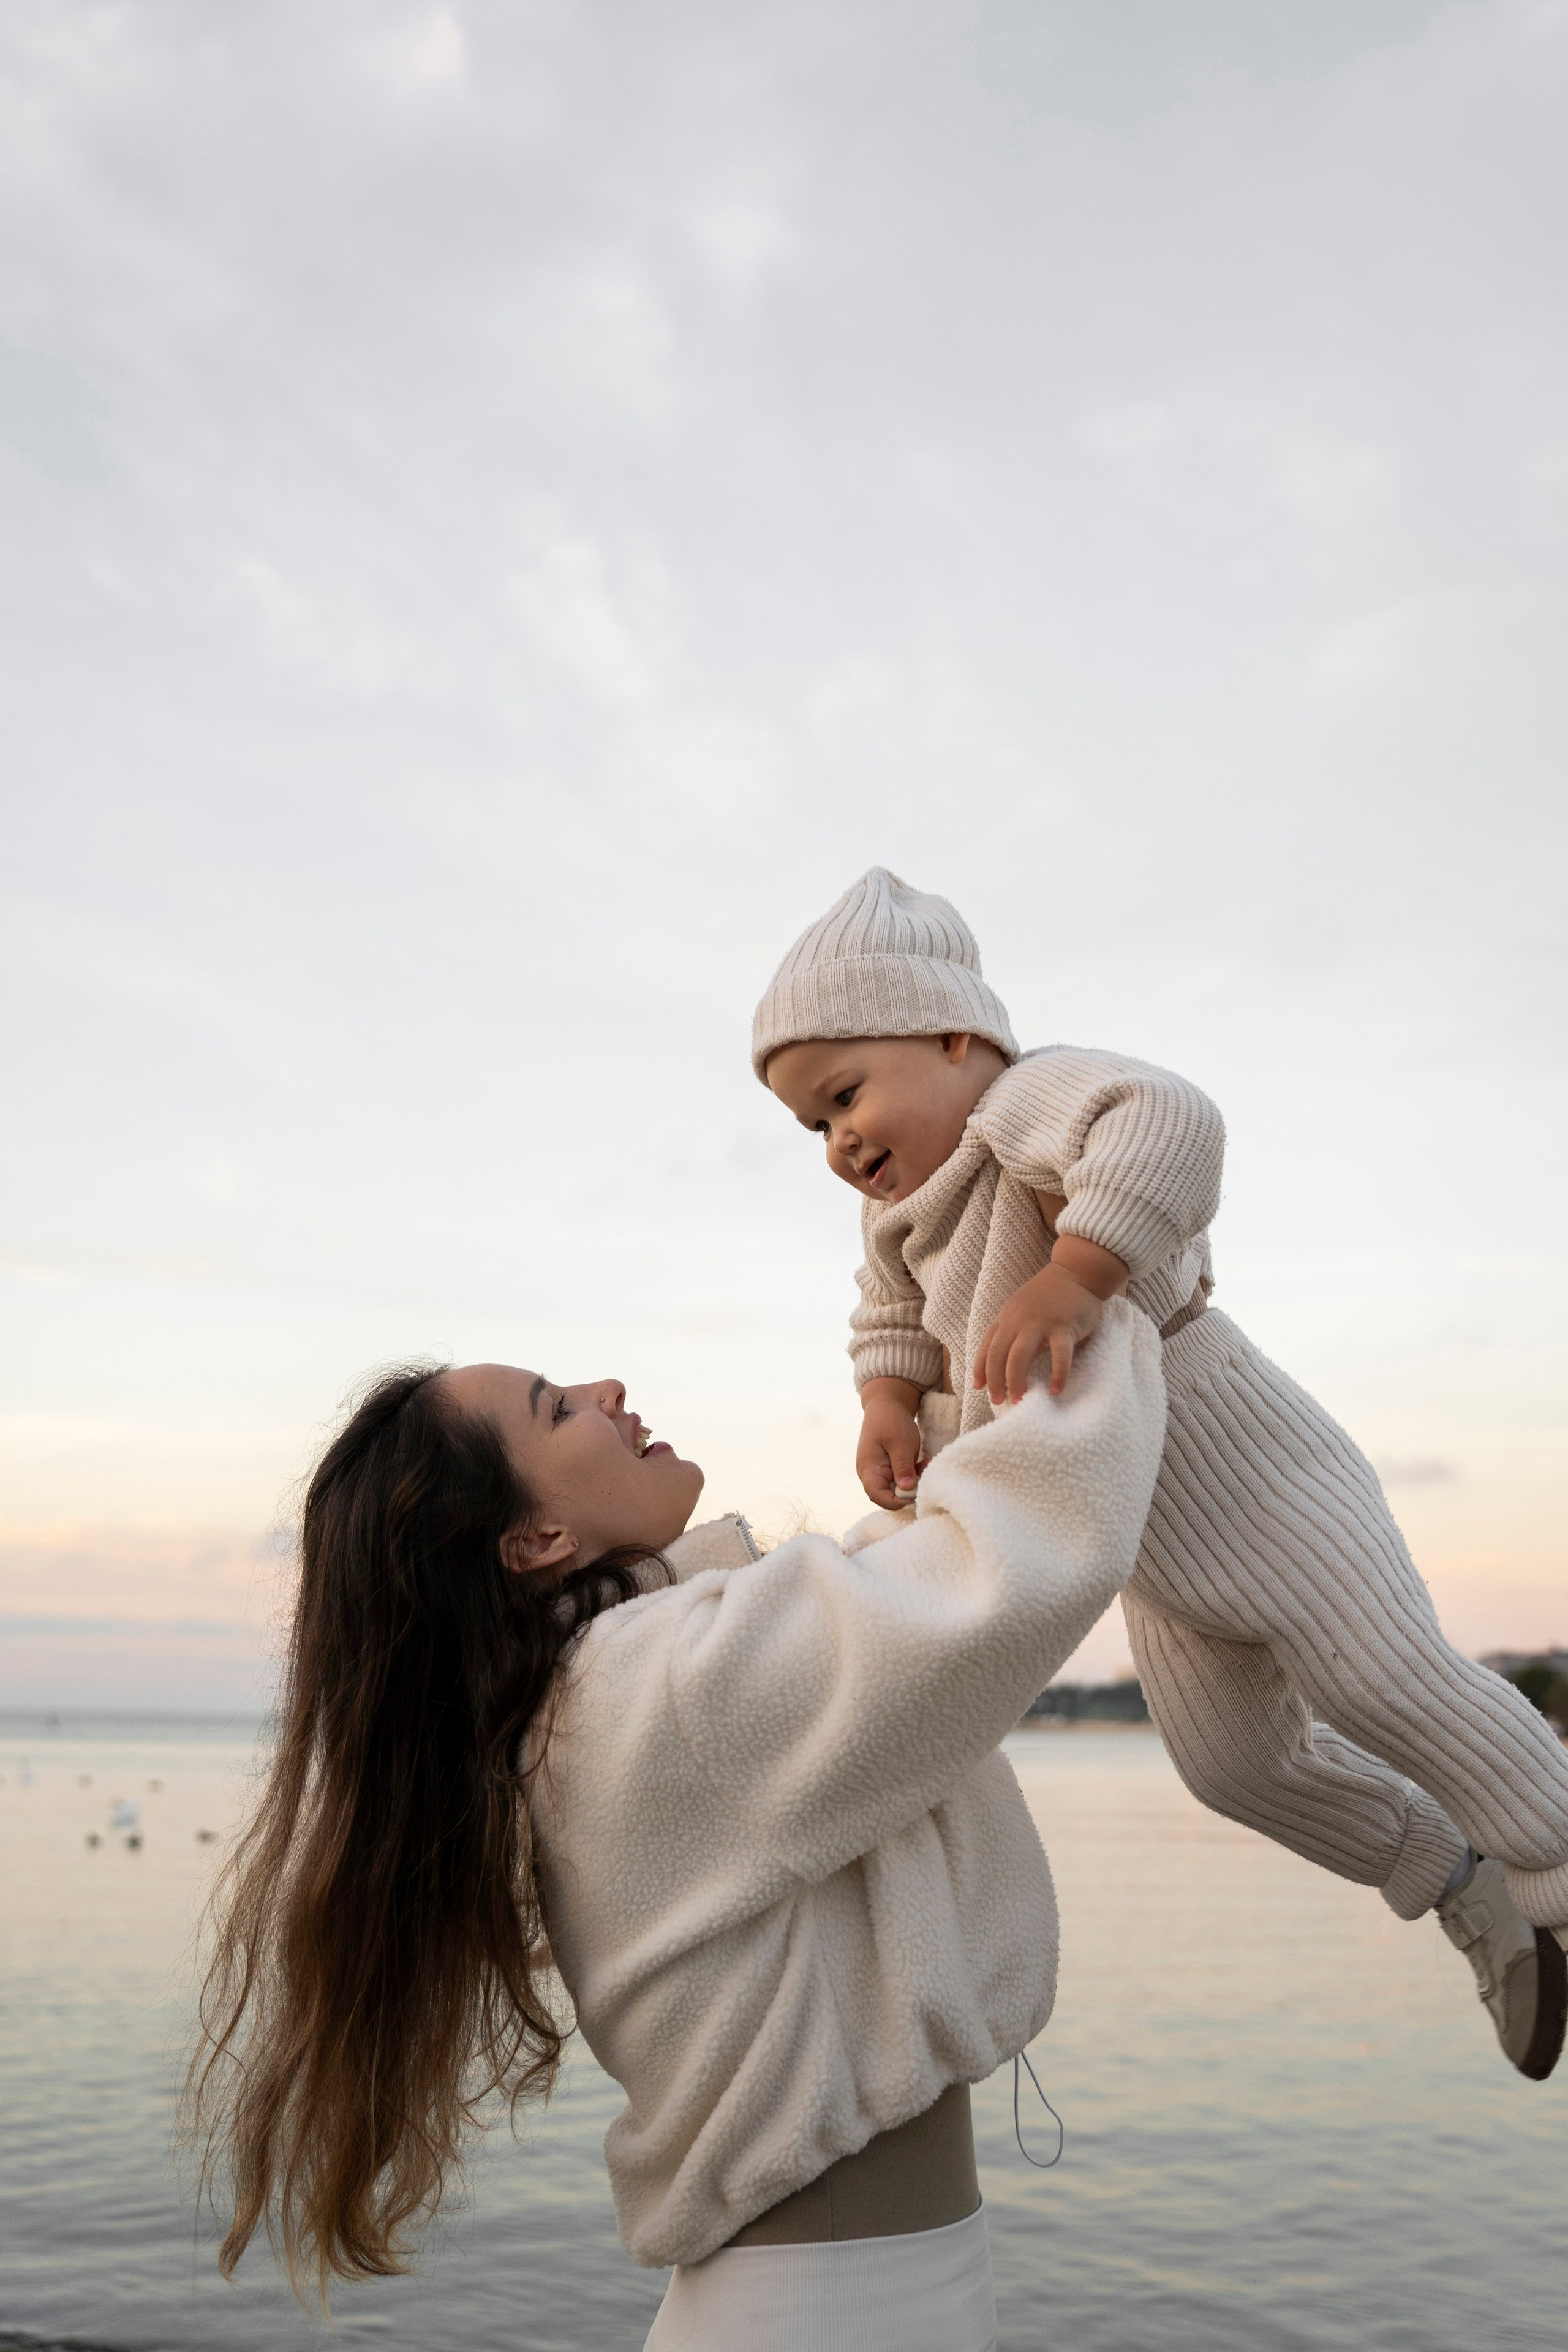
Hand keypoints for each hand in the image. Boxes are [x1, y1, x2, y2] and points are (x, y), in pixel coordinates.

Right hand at [857, 1379, 925, 1510]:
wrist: (888, 1403)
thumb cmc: (890, 1420)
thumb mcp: (899, 1442)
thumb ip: (902, 1466)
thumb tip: (906, 1490)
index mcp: (868, 1469)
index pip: (878, 1496)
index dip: (896, 1501)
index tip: (915, 1494)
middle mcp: (873, 1474)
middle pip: (889, 1495)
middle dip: (909, 1491)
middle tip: (925, 1477)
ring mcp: (882, 1471)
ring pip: (899, 1488)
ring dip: (915, 1482)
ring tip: (927, 1465)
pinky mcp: (892, 1468)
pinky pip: (904, 1479)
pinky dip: (916, 1475)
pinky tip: (925, 1463)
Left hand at [973, 1264, 1104, 1403]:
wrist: (1075, 1272)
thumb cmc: (1048, 1295)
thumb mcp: (1020, 1309)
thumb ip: (1011, 1330)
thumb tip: (1002, 1361)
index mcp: (1007, 1317)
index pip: (987, 1346)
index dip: (980, 1368)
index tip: (977, 1387)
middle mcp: (1019, 1320)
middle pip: (998, 1354)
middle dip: (995, 1380)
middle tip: (998, 1401)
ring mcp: (1041, 1323)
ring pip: (1019, 1356)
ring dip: (1016, 1380)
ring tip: (1019, 1399)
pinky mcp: (1064, 1327)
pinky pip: (1059, 1355)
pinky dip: (1057, 1374)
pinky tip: (1055, 1390)